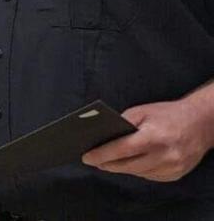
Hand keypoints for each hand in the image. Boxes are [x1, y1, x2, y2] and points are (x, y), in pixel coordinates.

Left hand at [82, 97, 213, 181]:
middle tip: (92, 161)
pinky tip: (129, 164)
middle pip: (127, 166)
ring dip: (121, 168)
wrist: (201, 123)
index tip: (86, 157)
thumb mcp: (142, 111)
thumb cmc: (167, 114)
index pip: (121, 150)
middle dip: (107, 164)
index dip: (101, 155)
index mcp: (153, 136)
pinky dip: (137, 170)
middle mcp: (164, 155)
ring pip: (137, 173)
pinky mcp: (176, 175)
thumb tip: (101, 137)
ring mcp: (172, 167)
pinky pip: (149, 176)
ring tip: (107, 163)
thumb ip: (122, 124)